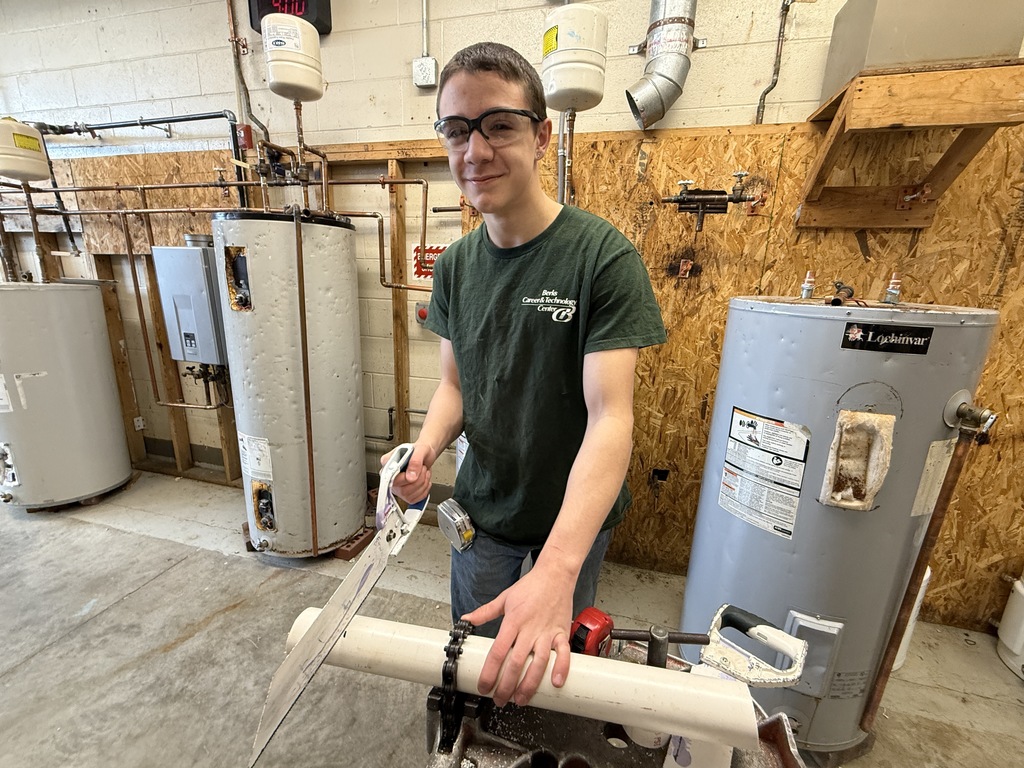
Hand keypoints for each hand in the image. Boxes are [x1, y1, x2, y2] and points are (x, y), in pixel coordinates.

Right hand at [381, 443, 434, 503]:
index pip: (390, 478)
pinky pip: (414, 499)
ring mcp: (397, 486)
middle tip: (422, 468)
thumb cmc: (421, 450)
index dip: (403, 479)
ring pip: (408, 496)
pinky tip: (424, 480)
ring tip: (424, 473)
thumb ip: (415, 461)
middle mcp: (390, 477)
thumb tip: (410, 477)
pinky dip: (424, 490)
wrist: (426, 454)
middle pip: (401, 490)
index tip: (412, 477)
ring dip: (422, 484)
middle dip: (418, 480)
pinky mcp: (405, 493)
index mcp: (388, 463)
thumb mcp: (420, 450)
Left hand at [462, 563, 574, 707]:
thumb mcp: (504, 598)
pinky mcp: (561, 633)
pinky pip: (563, 654)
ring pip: (538, 663)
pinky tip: (555, 683)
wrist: (556, 574)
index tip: (483, 686)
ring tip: (521, 699)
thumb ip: (485, 612)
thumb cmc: (531, 586)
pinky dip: (561, 668)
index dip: (489, 672)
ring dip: (529, 684)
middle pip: (516, 663)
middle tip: (499, 699)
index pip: (498, 652)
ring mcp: (547, 632)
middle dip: (506, 685)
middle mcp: (530, 629)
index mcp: (513, 621)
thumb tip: (466, 619)